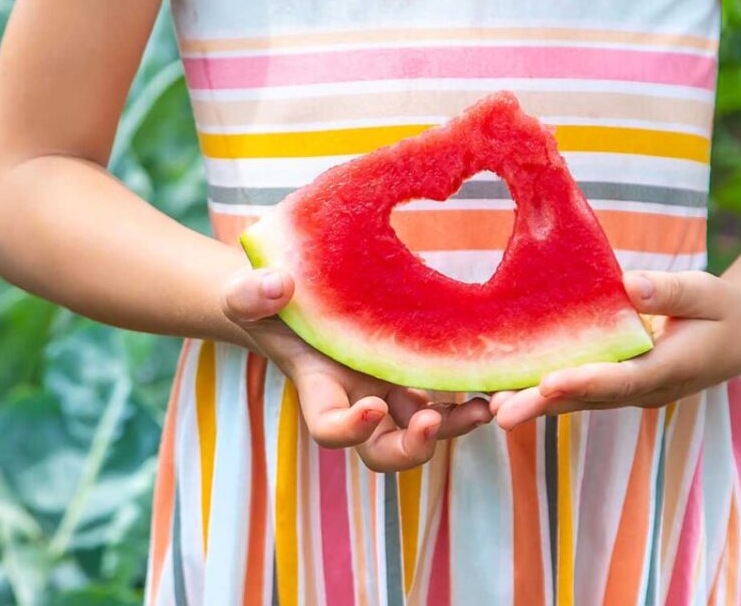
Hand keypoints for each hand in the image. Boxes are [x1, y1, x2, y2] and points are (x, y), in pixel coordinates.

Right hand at [222, 267, 491, 471]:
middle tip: (430, 423)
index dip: (350, 429)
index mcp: (320, 390)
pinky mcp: (415, 374)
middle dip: (409, 449)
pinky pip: (446, 399)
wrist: (298, 295)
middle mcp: (358, 402)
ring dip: (452, 428)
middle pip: (383, 453)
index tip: (372, 406)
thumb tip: (278, 286)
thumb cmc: (268, 300)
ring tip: (480, 409)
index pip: (330, 430)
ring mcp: (390, 392)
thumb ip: (251, 294)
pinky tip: (492, 383)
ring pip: (423, 431)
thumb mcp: (247, 294)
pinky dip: (468, 398)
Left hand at [490, 271, 740, 428]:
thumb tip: (631, 284)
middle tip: (501, 415)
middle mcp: (644, 390)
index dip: (584, 382)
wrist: (738, 337)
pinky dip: (543, 393)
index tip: (549, 383)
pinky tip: (506, 392)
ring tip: (491, 409)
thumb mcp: (706, 293)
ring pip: (577, 401)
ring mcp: (628, 393)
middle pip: (588, 399)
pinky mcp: (615, 387)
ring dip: (536, 405)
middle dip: (543, 406)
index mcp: (669, 368)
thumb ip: (669, 291)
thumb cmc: (720, 308)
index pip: (622, 379)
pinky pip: (577, 392)